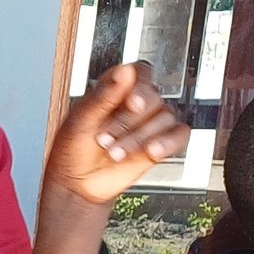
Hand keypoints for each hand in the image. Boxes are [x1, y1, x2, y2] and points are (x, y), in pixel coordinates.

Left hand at [42, 63, 188, 205]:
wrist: (78, 183)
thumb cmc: (73, 149)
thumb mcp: (82, 119)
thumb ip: (105, 94)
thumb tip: (125, 71)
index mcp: (117, 88)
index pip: (141, 72)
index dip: (140, 86)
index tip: (131, 103)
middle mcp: (137, 102)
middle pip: (153, 97)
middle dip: (128, 122)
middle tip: (105, 138)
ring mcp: (151, 123)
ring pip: (165, 118)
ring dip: (138, 138)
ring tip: (115, 152)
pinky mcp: (161, 143)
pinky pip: (180, 135)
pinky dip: (168, 142)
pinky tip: (151, 150)